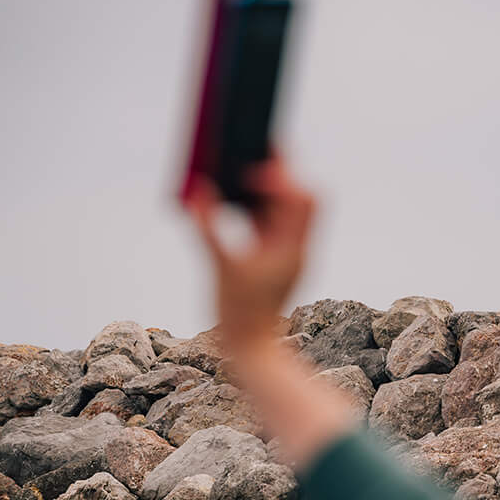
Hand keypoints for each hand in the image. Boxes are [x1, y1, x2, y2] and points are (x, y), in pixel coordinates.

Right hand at [183, 158, 317, 350]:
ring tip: (243, 165)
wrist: (253, 351)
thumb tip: (196, 189)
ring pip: (289, 209)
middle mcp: (296, 247)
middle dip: (283, 172)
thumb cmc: (241, 315)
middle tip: (258, 147)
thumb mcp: (221, 268)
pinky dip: (258, 206)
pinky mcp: (274, 260)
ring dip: (270, 187)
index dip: (282, 176)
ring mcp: (287, 253)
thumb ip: (208, 228)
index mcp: (292, 247)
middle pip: (303, 197)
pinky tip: (234, 198)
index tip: (252, 169)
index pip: (303, 198)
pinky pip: (272, 223)